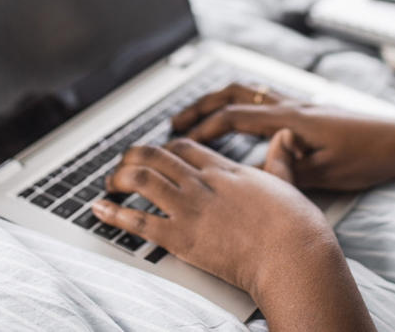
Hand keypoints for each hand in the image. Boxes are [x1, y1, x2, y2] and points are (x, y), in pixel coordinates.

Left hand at [91, 139, 331, 295]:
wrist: (292, 256)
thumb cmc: (294, 226)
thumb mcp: (288, 182)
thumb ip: (280, 159)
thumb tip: (285, 138)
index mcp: (225, 170)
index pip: (183, 147)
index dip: (164, 148)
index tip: (156, 154)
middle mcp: (202, 182)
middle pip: (154, 155)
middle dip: (132, 157)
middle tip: (123, 166)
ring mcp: (189, 208)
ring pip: (140, 179)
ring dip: (118, 179)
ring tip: (109, 185)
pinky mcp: (181, 238)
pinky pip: (138, 221)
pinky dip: (114, 214)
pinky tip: (100, 209)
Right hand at [173, 84, 394, 190]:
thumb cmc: (369, 156)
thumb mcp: (325, 172)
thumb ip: (287, 169)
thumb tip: (255, 170)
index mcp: (290, 119)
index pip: (234, 116)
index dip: (204, 127)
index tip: (182, 140)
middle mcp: (292, 105)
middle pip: (234, 94)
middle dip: (201, 107)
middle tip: (177, 123)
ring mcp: (300, 105)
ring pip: (249, 93)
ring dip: (220, 102)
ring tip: (200, 119)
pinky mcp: (309, 111)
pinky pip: (264, 100)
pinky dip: (242, 105)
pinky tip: (240, 121)